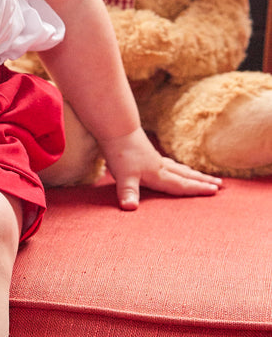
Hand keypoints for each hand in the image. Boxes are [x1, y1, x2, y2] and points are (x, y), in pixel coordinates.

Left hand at [100, 128, 221, 209]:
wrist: (116, 128)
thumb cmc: (120, 153)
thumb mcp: (123, 176)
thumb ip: (128, 192)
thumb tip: (130, 208)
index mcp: (158, 175)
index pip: (182, 185)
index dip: (198, 189)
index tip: (215, 191)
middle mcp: (161, 167)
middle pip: (186, 176)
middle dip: (203, 181)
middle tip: (221, 185)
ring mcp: (155, 160)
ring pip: (180, 169)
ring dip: (194, 174)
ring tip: (206, 177)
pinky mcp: (148, 154)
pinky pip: (170, 164)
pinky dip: (179, 168)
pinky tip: (175, 167)